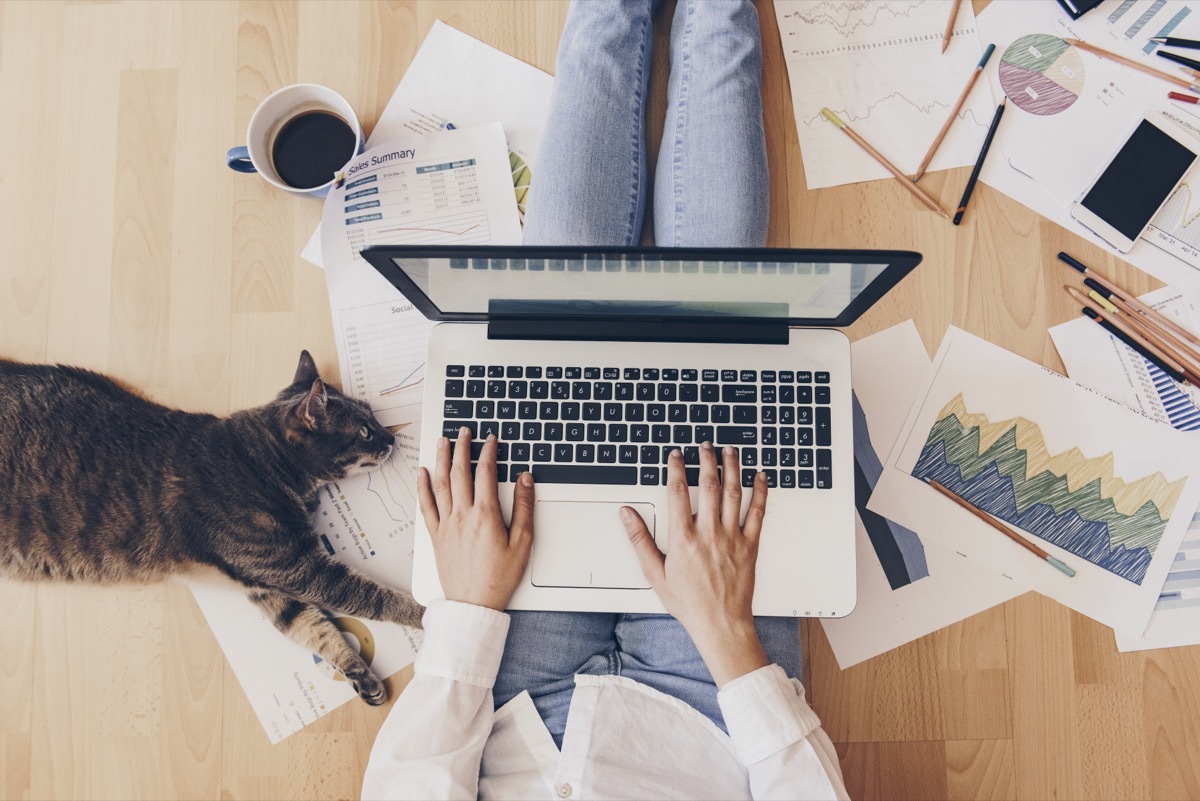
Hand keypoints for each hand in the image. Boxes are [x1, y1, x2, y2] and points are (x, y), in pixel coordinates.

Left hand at [416, 427, 534, 610]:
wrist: (474, 604)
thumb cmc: (499, 578)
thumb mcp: (523, 542)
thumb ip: (524, 507)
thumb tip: (525, 479)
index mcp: (485, 515)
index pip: (485, 473)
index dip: (488, 452)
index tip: (491, 439)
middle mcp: (462, 515)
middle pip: (459, 472)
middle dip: (462, 447)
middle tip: (464, 431)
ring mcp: (446, 525)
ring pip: (440, 483)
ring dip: (441, 459)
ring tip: (442, 441)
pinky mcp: (436, 536)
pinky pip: (426, 505)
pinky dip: (423, 487)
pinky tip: (422, 473)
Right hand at [620, 442, 769, 686]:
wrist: (720, 624)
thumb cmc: (688, 603)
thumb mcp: (655, 574)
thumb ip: (640, 540)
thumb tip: (627, 515)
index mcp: (683, 539)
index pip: (677, 493)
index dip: (676, 469)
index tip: (676, 455)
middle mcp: (708, 533)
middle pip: (708, 485)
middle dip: (706, 460)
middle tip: (705, 445)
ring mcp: (731, 538)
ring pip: (733, 493)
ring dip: (732, 468)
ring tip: (730, 451)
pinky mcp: (750, 545)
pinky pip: (758, 513)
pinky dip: (760, 492)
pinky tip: (760, 477)